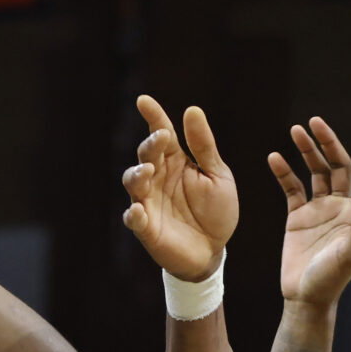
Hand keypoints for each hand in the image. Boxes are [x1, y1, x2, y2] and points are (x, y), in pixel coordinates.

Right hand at [120, 96, 236, 281]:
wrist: (214, 250)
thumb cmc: (215, 211)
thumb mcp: (217, 175)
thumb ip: (204, 146)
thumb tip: (192, 110)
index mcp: (175, 162)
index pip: (161, 133)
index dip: (153, 116)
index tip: (144, 101)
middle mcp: (157, 178)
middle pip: (146, 155)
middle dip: (151, 145)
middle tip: (162, 138)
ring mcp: (149, 202)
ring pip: (133, 182)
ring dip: (138, 175)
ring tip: (149, 171)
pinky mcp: (146, 228)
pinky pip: (134, 219)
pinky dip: (134, 214)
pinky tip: (139, 209)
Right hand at [271, 117, 350, 307]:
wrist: (305, 297)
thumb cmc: (332, 279)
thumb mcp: (350, 252)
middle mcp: (340, 206)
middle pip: (337, 166)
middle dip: (328, 143)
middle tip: (315, 122)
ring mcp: (318, 210)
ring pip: (314, 172)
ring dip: (306, 151)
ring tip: (295, 131)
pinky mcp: (297, 217)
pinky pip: (291, 188)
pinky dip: (284, 173)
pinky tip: (274, 157)